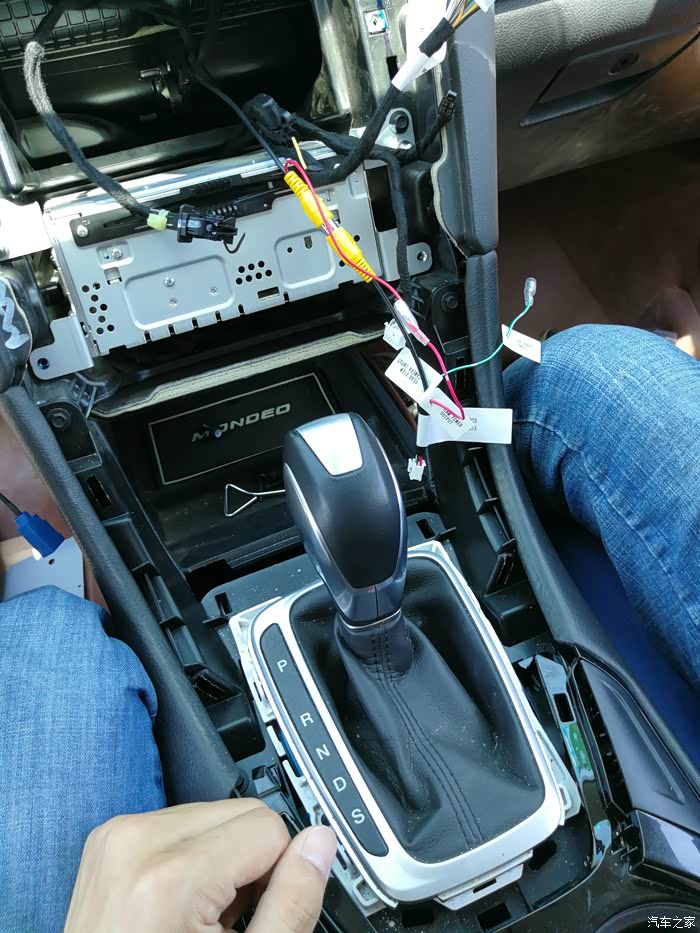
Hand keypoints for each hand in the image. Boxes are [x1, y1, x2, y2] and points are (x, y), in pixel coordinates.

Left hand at [65, 798, 336, 931]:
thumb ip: (290, 905)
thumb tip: (319, 844)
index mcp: (169, 877)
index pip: (269, 827)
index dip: (277, 875)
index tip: (256, 916)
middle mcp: (136, 842)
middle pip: (243, 812)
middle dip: (250, 863)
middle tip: (227, 922)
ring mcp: (116, 837)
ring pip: (216, 813)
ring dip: (222, 859)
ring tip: (200, 917)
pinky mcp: (109, 838)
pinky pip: (182, 822)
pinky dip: (193, 858)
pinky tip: (178, 904)